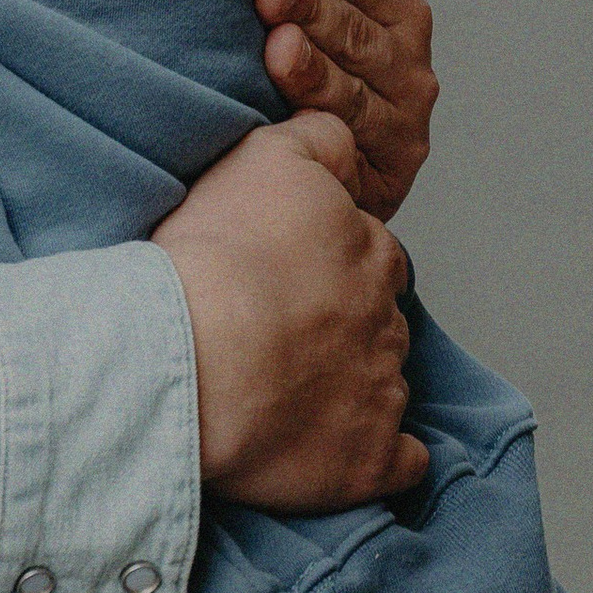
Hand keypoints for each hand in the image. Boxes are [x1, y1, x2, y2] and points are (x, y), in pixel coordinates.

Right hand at [156, 112, 425, 514]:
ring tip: (286, 390)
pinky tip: (346, 450)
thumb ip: (316, 139)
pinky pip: (399, 461)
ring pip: (384, 383)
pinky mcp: (368, 459)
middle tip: (280, 330)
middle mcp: (386, 319)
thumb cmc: (214, 259)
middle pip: (378, 317)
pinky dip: (384, 457)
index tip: (285, 273)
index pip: (367, 251)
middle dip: (343, 322)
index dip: (326, 260)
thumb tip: (342, 131)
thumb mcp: (262, 159)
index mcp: (368, 250)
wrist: (192, 357)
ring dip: (351, 385)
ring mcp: (382, 392)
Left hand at [253, 0, 438, 217]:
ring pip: (355, 76)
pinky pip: (351, 130)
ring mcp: (405, 110)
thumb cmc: (314, 64)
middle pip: (355, 21)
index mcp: (394, 4)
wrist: (324, 168)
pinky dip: (320, 110)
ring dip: (314, 57)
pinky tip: (288, 96)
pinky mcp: (394, 161)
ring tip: (277, 39)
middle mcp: (409, 55)